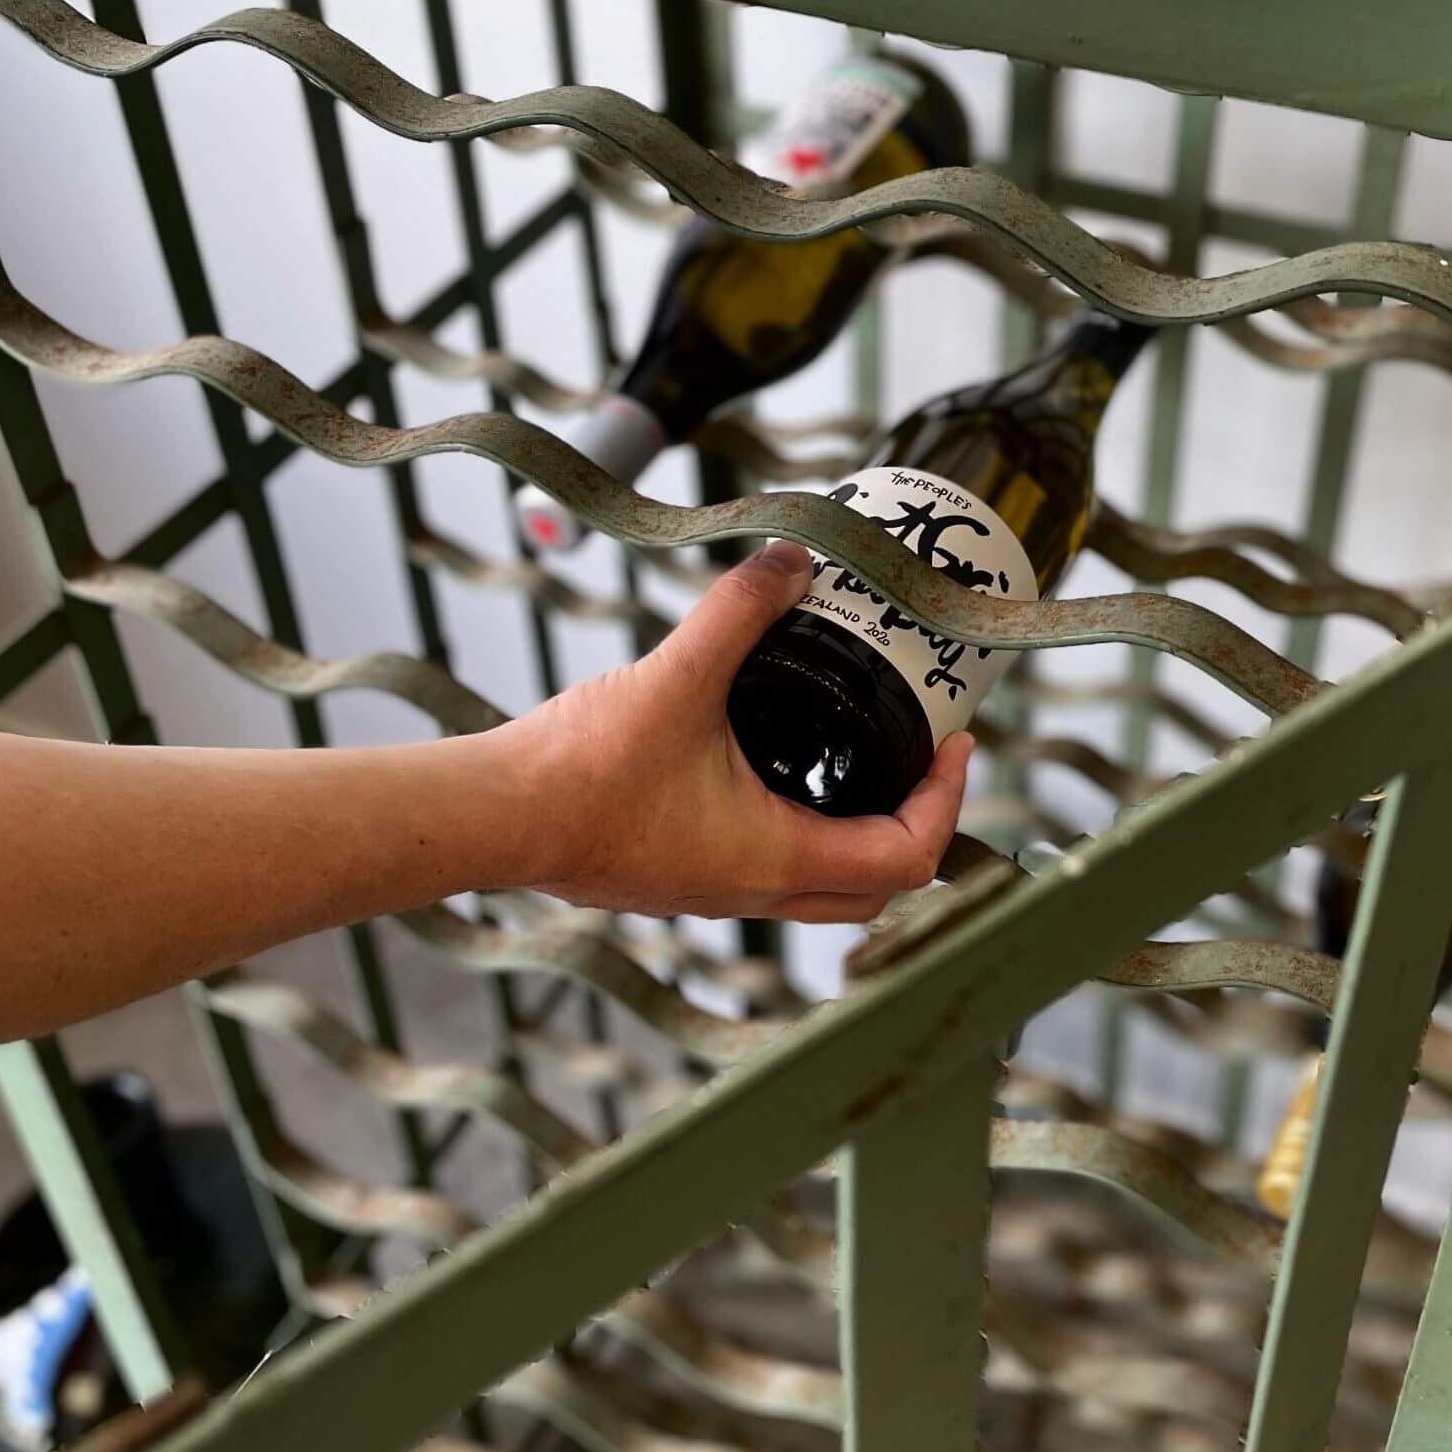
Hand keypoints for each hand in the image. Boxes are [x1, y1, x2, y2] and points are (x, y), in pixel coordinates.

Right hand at [502, 542, 972, 920]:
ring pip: (818, 887)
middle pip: (873, 890)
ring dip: (855, 833)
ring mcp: (711, 890)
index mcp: (775, 856)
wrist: (498, 815)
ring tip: (856, 758)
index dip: (945, 800)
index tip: (954, 744)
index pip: (904, 857)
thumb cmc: (581, 771)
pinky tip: (769, 766)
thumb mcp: (679, 674)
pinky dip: (796, 829)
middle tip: (920, 761)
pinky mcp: (675, 876)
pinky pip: (764, 870)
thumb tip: (789, 561)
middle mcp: (752, 888)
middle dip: (914, 827)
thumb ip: (740, 611)